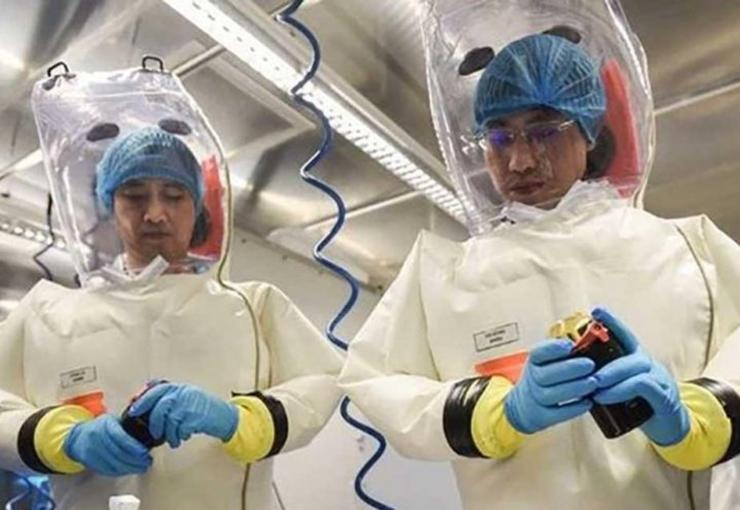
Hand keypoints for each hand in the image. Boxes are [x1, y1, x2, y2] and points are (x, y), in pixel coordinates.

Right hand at [64, 414, 151, 475]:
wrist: (78, 437)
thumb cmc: (102, 427)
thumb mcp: (114, 420)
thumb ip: (128, 425)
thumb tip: (150, 433)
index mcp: (105, 424)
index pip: (120, 437)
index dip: (134, 447)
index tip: (145, 452)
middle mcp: (96, 438)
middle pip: (118, 453)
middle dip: (135, 460)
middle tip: (148, 462)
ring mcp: (91, 452)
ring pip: (113, 464)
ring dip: (130, 468)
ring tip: (142, 467)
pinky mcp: (90, 463)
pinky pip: (107, 470)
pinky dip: (121, 472)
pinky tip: (130, 470)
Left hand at [127, 383, 237, 447]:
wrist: (224, 416)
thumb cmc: (202, 409)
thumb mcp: (185, 399)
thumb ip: (169, 400)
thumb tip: (143, 405)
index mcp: (179, 388)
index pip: (156, 390)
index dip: (143, 401)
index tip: (133, 411)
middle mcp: (184, 393)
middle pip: (161, 406)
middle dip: (155, 423)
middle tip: (155, 434)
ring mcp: (191, 403)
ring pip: (170, 420)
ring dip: (169, 434)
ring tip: (173, 440)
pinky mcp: (197, 416)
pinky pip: (181, 428)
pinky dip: (180, 436)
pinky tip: (182, 438)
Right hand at [504, 340, 596, 433]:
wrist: (526, 404)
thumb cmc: (546, 377)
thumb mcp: (549, 360)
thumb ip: (566, 352)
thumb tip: (591, 340)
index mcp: (535, 361)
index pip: (538, 352)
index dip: (552, 348)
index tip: (570, 345)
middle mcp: (532, 378)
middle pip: (545, 374)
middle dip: (569, 369)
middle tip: (590, 365)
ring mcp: (535, 398)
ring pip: (551, 394)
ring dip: (574, 388)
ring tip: (593, 383)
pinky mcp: (541, 416)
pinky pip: (557, 414)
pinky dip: (573, 408)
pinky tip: (588, 402)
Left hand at [591, 307, 688, 445]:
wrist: (670, 429)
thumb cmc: (640, 405)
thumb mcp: (621, 387)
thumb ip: (606, 378)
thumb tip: (576, 372)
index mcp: (637, 359)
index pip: (626, 335)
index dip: (612, 322)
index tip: (596, 311)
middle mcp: (649, 364)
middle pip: (628, 351)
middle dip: (604, 358)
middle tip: (585, 372)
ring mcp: (659, 378)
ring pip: (635, 368)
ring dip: (611, 376)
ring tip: (593, 387)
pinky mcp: (664, 396)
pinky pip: (643, 385)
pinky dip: (621, 390)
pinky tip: (605, 397)